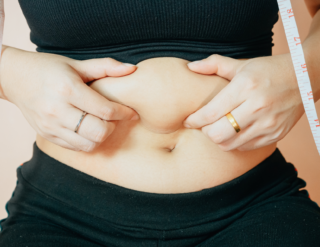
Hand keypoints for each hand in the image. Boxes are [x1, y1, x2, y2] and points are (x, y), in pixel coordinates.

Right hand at [0, 47, 138, 151]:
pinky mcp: (47, 136)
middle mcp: (58, 111)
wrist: (14, 78)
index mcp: (68, 90)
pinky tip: (88, 129)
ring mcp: (51, 126)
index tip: (132, 113)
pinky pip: (75, 147)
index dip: (124, 113)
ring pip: (88, 144)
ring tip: (102, 124)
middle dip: (113, 126)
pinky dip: (88, 141)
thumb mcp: (76, 64)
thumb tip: (132, 69)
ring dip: (101, 136)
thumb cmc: (48, 68)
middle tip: (114, 118)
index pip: (105, 110)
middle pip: (99, 132)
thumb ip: (106, 67)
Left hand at [183, 54, 304, 150]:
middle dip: (205, 131)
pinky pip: (244, 147)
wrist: (304, 79)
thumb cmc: (268, 70)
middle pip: (217, 134)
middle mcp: (257, 108)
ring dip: (218, 138)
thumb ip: (214, 64)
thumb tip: (190, 66)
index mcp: (246, 87)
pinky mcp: (275, 135)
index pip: (211, 113)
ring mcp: (268, 124)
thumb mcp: (241, 64)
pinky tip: (234, 131)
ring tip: (218, 127)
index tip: (188, 120)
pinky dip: (234, 142)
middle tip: (204, 123)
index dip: (194, 120)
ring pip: (229, 144)